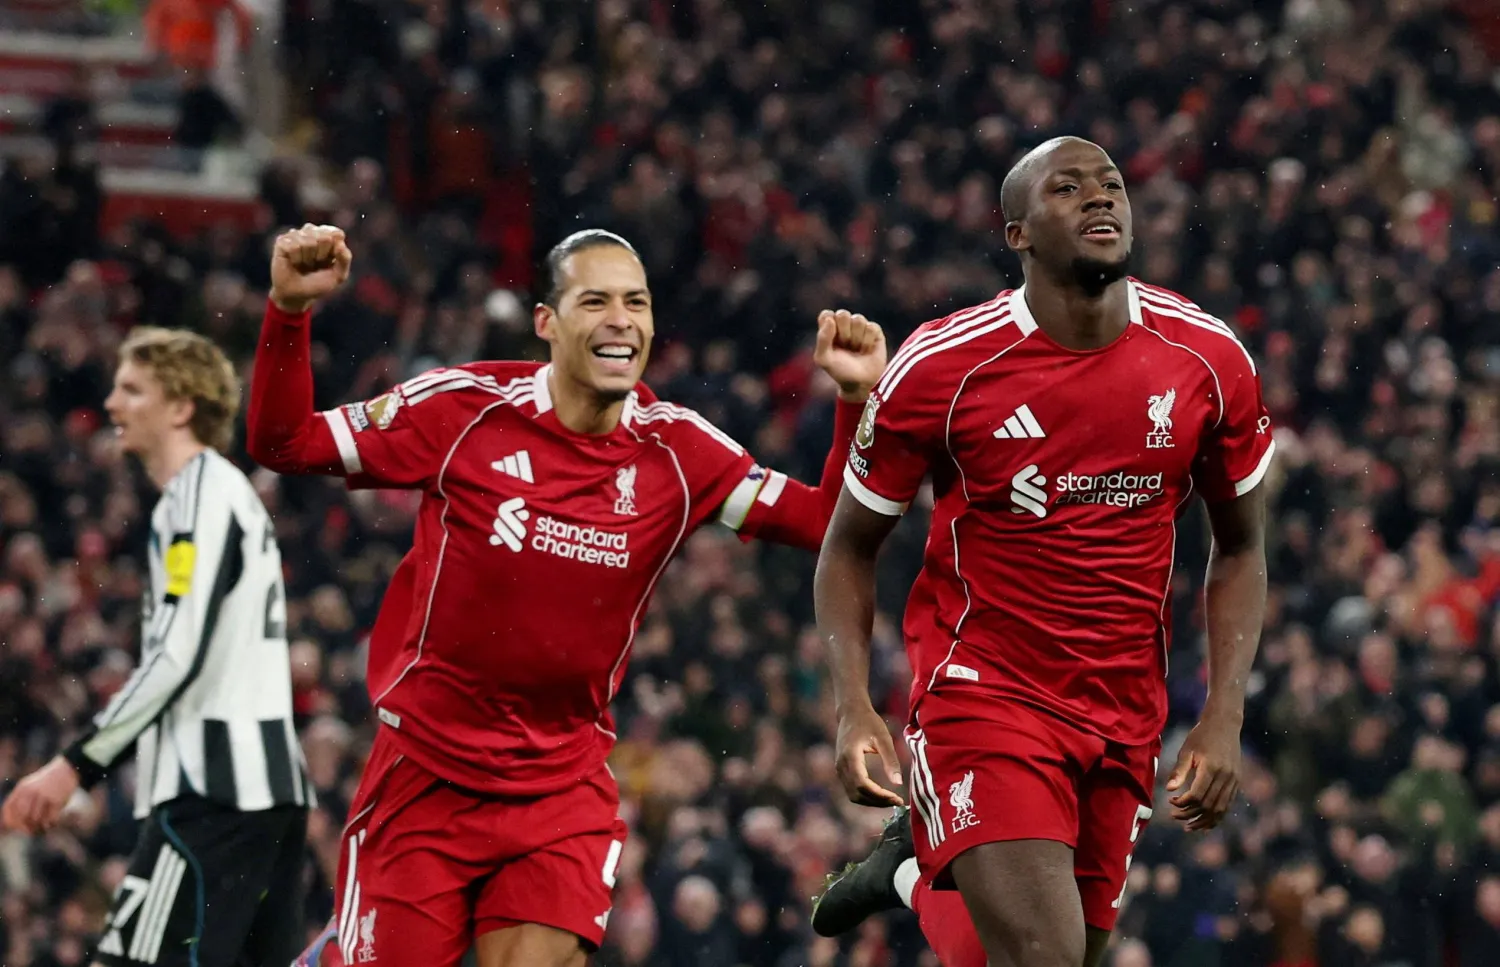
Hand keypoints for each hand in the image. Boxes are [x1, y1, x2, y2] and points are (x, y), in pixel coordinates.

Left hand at [1, 756, 80, 834]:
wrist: (67, 770)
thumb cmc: (48, 782)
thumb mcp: (30, 786)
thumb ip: (21, 801)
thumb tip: (15, 824)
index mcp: (21, 788)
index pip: (8, 809)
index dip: (11, 821)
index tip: (17, 828)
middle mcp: (30, 791)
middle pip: (21, 816)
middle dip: (25, 827)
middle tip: (31, 831)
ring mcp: (43, 795)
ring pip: (36, 819)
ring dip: (40, 825)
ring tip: (45, 825)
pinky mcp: (56, 799)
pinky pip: (50, 818)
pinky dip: (51, 823)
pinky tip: (53, 822)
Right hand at [269, 224, 353, 312]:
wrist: (297, 295)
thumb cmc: (318, 283)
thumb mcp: (338, 275)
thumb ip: (345, 259)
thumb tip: (340, 243)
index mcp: (328, 236)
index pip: (337, 233)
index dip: (334, 250)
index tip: (329, 261)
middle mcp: (312, 232)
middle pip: (324, 236)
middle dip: (322, 255)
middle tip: (314, 264)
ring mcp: (296, 235)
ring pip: (308, 241)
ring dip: (308, 259)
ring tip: (303, 264)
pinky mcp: (282, 241)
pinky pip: (294, 246)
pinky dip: (296, 259)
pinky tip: (293, 262)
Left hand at [814, 309, 886, 402]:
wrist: (860, 383)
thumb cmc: (839, 371)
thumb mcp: (824, 359)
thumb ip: (822, 339)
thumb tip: (830, 319)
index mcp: (829, 329)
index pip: (826, 314)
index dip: (829, 326)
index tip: (832, 341)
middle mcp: (844, 325)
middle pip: (843, 314)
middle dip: (844, 332)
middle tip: (845, 346)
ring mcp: (860, 327)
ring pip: (858, 319)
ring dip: (856, 338)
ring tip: (856, 349)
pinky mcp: (875, 331)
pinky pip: (871, 327)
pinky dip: (868, 341)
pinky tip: (867, 350)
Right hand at [834, 702, 904, 807]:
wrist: (851, 712)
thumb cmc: (869, 722)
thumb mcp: (883, 738)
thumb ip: (891, 760)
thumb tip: (898, 783)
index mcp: (850, 757)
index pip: (862, 785)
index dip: (879, 795)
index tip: (897, 798)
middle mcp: (841, 765)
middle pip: (857, 794)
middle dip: (877, 801)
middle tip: (897, 801)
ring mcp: (839, 769)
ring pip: (853, 795)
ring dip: (871, 801)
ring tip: (891, 800)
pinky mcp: (841, 770)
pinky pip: (852, 790)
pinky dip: (866, 796)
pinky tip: (881, 794)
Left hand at [1166, 711, 1242, 830]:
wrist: (1224, 724)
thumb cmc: (1201, 736)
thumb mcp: (1186, 750)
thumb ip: (1179, 770)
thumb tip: (1169, 790)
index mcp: (1211, 768)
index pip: (1197, 795)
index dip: (1183, 804)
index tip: (1171, 802)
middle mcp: (1225, 776)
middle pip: (1208, 805)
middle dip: (1190, 815)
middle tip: (1174, 816)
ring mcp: (1233, 780)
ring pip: (1220, 809)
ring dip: (1204, 821)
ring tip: (1189, 827)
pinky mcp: (1237, 782)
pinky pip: (1228, 804)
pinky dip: (1217, 816)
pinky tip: (1206, 823)